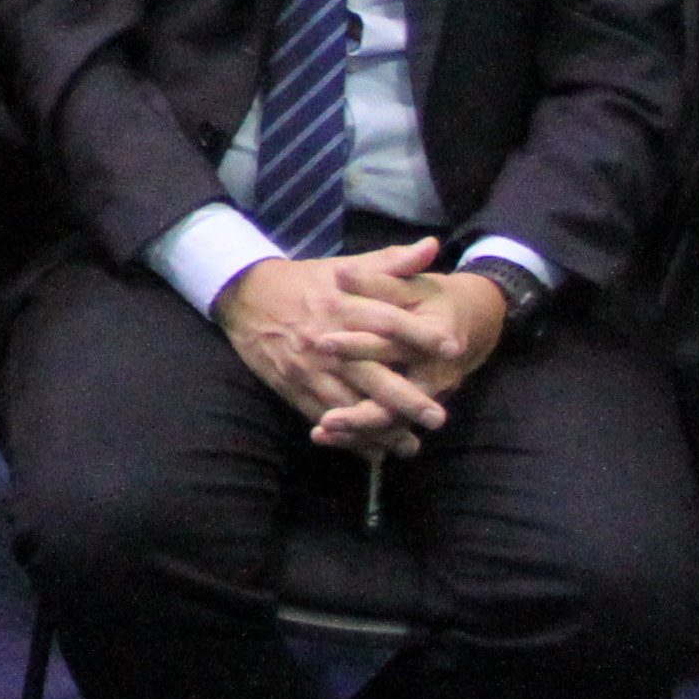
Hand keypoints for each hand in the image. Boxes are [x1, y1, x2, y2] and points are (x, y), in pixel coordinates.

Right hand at [215, 239, 466, 456]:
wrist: (247, 296)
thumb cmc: (306, 282)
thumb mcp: (346, 267)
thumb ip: (390, 262)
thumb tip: (431, 246)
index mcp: (343, 306)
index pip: (386, 321)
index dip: (419, 334)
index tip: (452, 348)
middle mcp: (327, 341)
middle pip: (370, 374)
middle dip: (404, 399)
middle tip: (437, 417)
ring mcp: (309, 368)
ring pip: (348, 404)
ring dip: (379, 428)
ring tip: (410, 446)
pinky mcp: (294, 386)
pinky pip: (324, 415)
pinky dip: (348, 437)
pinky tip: (372, 452)